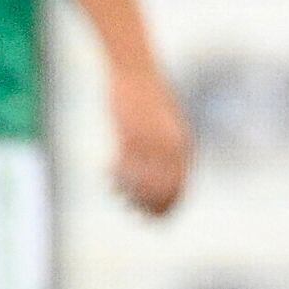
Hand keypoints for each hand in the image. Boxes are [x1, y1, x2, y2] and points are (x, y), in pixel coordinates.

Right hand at [106, 61, 192, 218]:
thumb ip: (165, 149)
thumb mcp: (164, 125)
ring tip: (118, 195)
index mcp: (182, 142)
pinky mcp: (129, 130)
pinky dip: (115, 172)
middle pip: (160, 185)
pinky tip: (105, 173)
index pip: (179, 183)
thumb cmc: (149, 99)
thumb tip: (157, 178)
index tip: (156, 219)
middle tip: (134, 212)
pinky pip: (122, 161)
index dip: (168, 204)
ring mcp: (150, 138)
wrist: (136, 70)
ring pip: (140, 177)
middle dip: (148, 203)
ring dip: (129, 190)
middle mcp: (169, 143)